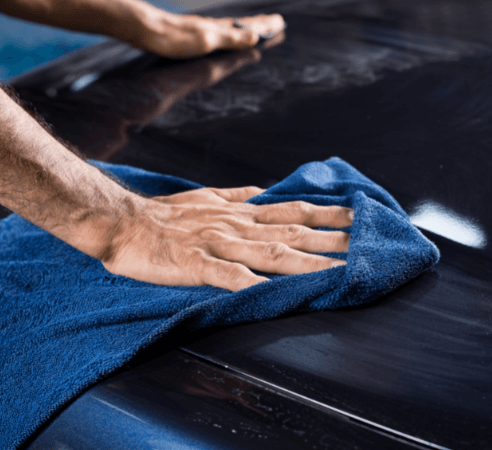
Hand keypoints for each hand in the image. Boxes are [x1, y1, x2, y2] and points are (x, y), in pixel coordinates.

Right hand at [102, 187, 352, 290]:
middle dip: (333, 238)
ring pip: (272, 253)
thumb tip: (263, 193)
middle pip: (294, 231)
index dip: (329, 212)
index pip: (293, 210)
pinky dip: (253, 284)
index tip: (359, 214)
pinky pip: (229, 276)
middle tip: (369, 241)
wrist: (122, 222)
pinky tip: (274, 294)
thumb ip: (238, 196)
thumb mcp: (207, 196)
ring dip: (309, 261)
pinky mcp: (197, 264)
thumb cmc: (163, 215)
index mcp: (240, 212)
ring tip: (340, 270)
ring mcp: (219, 244)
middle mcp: (237, 225)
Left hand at [131, 12, 285, 57]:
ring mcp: (205, 30)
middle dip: (261, 24)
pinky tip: (226, 36)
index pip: (250, 26)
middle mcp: (215, 27)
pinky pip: (221, 33)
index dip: (266, 26)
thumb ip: (231, 38)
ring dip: (247, 28)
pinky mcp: (194, 35)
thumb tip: (255, 36)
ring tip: (257, 29)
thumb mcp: (207, 40)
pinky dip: (231, 33)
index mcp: (222, 28)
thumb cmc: (175, 38)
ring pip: (233, 28)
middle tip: (275, 22)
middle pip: (244, 25)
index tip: (281, 22)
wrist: (147, 30)